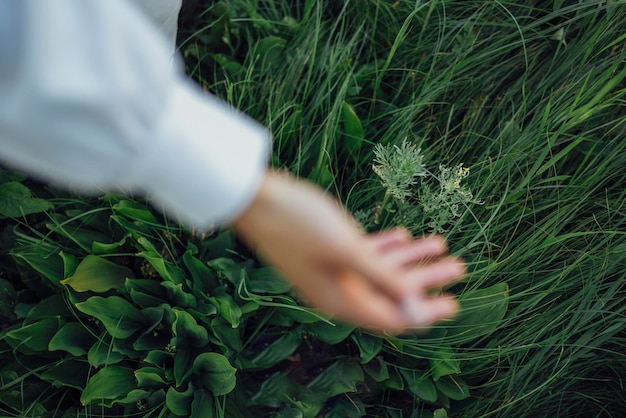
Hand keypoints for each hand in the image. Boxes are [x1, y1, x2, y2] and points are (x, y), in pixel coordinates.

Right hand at [232, 171, 464, 333]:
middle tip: (458, 268)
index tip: (452, 303)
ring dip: (410, 259)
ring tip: (441, 244)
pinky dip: (386, 247)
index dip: (425, 312)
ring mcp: (331, 270)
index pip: (391, 317)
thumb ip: (381, 276)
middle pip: (391, 293)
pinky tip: (405, 235)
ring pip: (380, 270)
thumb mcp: (345, 249)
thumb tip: (414, 303)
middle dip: (426, 280)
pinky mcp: (327, 250)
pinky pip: (364, 254)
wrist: (255, 197)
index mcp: (338, 300)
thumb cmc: (298, 223)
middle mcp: (336, 290)